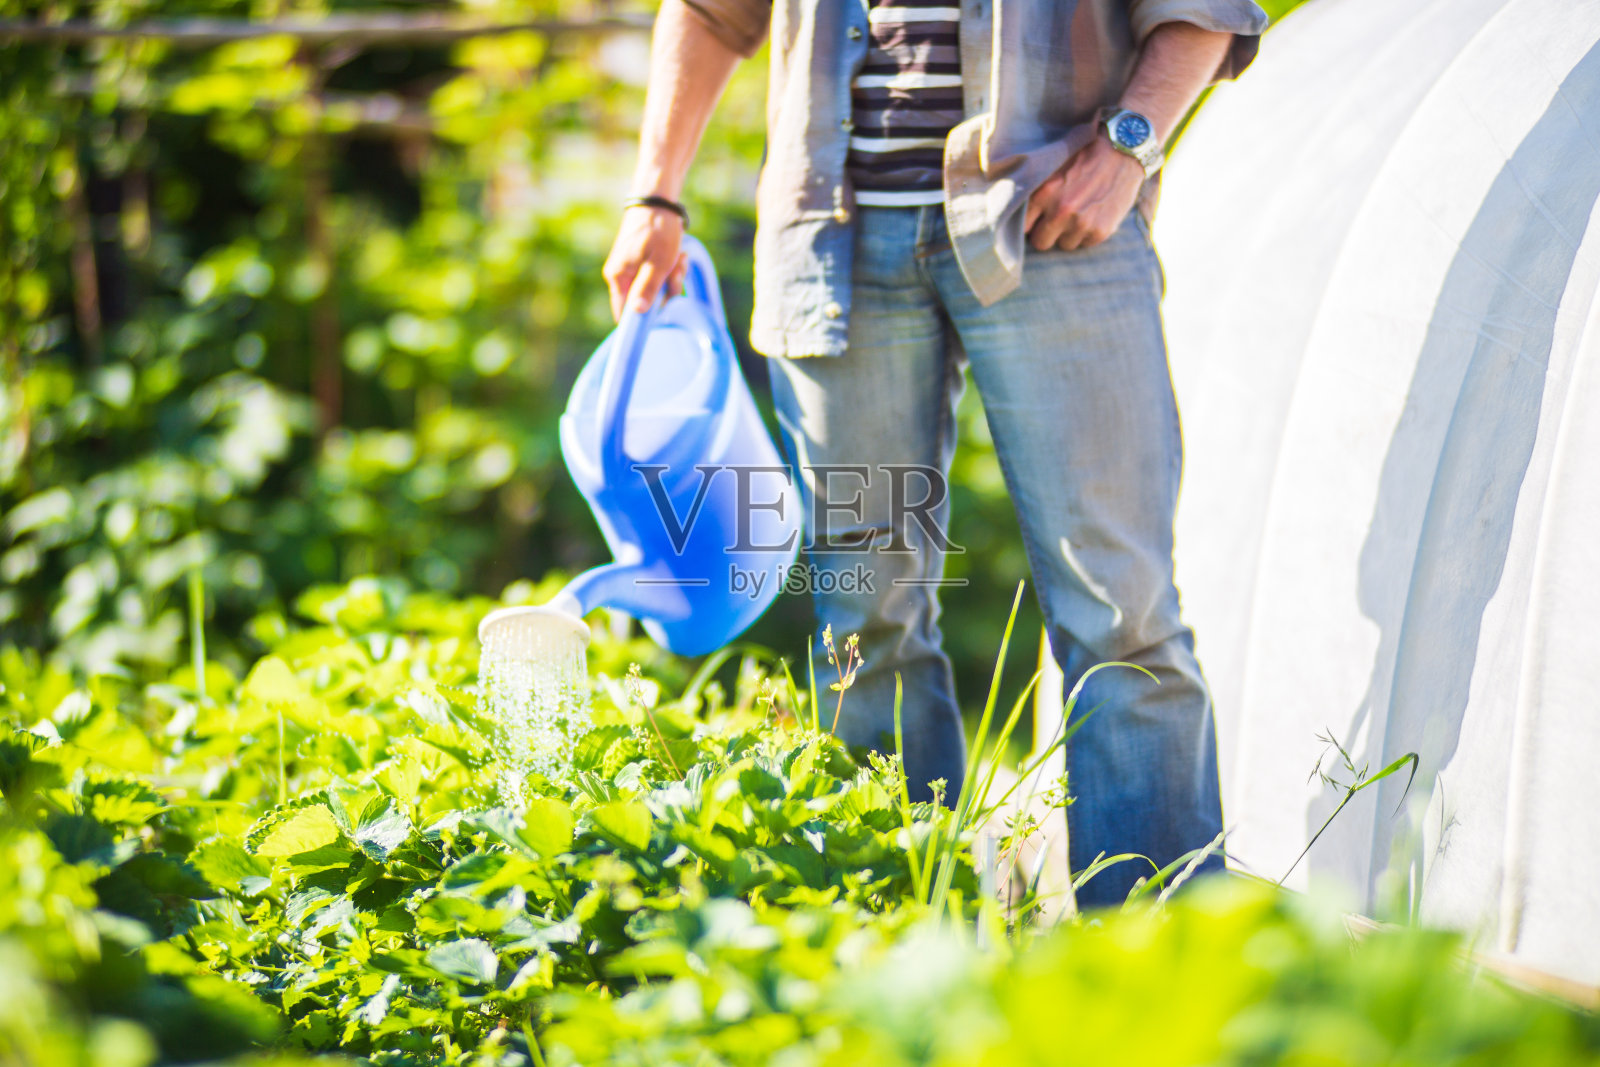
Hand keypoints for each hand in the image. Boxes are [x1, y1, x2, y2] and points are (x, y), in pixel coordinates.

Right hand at [602, 205, 688, 319]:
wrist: (658, 199)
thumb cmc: (658, 230)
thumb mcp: (658, 263)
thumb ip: (648, 289)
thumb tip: (636, 312)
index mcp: (618, 276)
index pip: (624, 313)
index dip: (643, 317)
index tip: (662, 310)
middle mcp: (622, 275)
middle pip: (646, 302)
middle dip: (666, 290)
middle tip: (675, 270)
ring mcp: (634, 268)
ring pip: (658, 288)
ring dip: (673, 277)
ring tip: (679, 258)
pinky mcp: (644, 262)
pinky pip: (661, 275)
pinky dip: (672, 268)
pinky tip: (678, 254)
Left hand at [1024, 136, 1146, 251]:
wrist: (1122, 150)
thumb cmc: (1084, 155)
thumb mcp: (1054, 165)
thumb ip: (1036, 190)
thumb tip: (1016, 209)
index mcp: (1043, 194)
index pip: (1023, 227)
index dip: (1030, 223)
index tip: (1036, 219)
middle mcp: (1060, 211)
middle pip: (1040, 242)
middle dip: (1046, 233)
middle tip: (1056, 220)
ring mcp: (1081, 224)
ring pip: (1064, 245)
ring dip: (1068, 234)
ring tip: (1078, 213)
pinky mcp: (1100, 231)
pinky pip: (1084, 244)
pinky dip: (1087, 233)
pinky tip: (1093, 214)